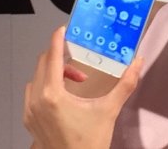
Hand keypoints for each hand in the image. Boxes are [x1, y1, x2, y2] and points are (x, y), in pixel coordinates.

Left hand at [23, 26, 142, 148]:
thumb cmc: (90, 142)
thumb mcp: (109, 110)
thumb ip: (125, 84)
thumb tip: (138, 62)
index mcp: (53, 95)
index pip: (52, 57)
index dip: (57, 40)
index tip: (63, 29)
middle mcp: (37, 101)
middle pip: (43, 64)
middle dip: (60, 57)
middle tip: (78, 58)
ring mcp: (30, 112)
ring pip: (37, 79)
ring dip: (53, 73)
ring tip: (74, 81)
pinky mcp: (29, 121)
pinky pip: (33, 94)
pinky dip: (45, 87)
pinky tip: (62, 96)